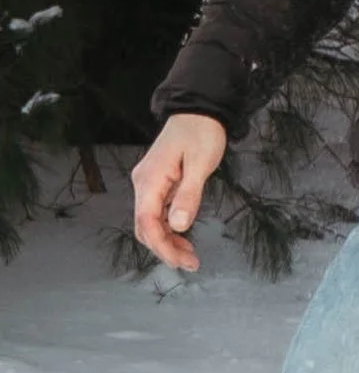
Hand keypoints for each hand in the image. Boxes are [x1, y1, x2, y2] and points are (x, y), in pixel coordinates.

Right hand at [132, 114, 228, 271]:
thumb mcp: (201, 164)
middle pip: (145, 227)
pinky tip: (183, 236)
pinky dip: (169, 228)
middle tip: (190, 263)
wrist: (198, 109)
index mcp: (150, 180)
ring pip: (151, 222)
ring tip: (189, 255)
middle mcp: (144, 184)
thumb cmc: (201, 132)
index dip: (163, 247)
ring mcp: (149, 183)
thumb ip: (189, 195)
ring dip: (167, 241)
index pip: (148, 224)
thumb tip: (180, 225)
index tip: (182, 262)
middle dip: (165, 249)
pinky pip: (157, 212)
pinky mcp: (158, 182)